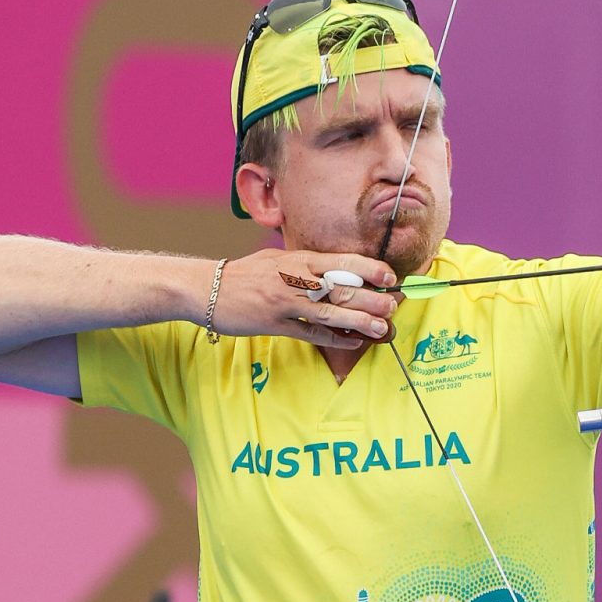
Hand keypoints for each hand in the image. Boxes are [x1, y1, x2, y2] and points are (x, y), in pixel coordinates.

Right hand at [213, 249, 400, 348]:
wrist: (206, 289)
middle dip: (372, 297)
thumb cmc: (244, 274)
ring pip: (329, 312)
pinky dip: (334, 338)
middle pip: (340, 287)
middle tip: (394, 305)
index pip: (341, 261)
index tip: (389, 276)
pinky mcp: (274, 325)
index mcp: (297, 260)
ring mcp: (284, 303)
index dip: (369, 268)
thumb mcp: (275, 259)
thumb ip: (304, 263)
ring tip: (382, 328)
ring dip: (359, 320)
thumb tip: (333, 266)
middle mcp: (294, 279)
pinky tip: (353, 342)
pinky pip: (310, 333)